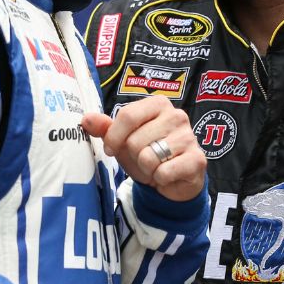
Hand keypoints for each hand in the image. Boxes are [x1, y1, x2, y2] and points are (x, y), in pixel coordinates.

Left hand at [80, 96, 205, 201]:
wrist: (173, 179)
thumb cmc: (147, 153)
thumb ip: (106, 129)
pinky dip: (160, 179)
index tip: (111, 149)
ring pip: (149, 157)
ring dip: (146, 169)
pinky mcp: (197, 159)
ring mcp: (189, 137)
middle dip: (133, 157)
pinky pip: (164, 172)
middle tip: (143, 160)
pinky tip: (167, 175)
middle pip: (135, 140)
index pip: (127, 115)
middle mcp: (176, 115)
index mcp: (158, 104)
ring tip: (154, 167)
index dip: (114, 137)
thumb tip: (86, 119)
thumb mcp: (123, 140)